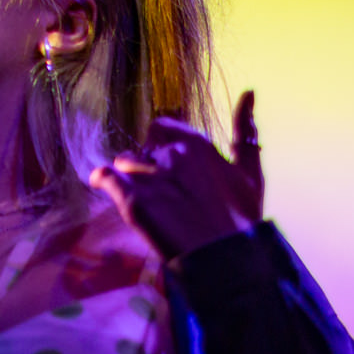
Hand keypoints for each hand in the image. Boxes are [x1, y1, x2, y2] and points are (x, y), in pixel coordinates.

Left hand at [89, 90, 263, 259]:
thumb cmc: (242, 220)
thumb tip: (249, 92)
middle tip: (161, 194)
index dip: (162, 148)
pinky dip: (102, 181)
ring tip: (143, 201)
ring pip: (123, 162)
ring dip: (128, 178)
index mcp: (198, 144)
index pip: (162, 128)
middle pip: (142, 149)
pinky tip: (105, 187)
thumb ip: (246, 132)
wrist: (226, 261)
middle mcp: (172, 154)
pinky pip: (104, 176)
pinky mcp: (132, 200)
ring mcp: (150, 176)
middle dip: (146, 166)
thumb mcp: (251, 172)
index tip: (171, 171)